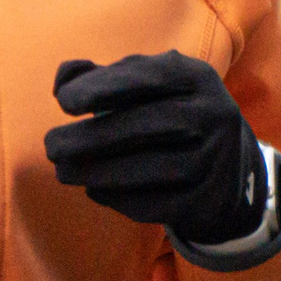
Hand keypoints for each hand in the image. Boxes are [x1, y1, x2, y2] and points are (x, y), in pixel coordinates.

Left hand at [46, 51, 265, 246]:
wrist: (229, 166)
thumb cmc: (168, 113)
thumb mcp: (145, 86)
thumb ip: (100, 76)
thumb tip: (62, 82)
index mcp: (196, 77)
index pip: (147, 76)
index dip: (103, 87)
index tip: (63, 102)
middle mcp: (213, 114)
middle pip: (145, 126)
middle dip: (90, 138)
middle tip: (51, 147)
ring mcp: (216, 160)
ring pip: (148, 169)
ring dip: (96, 173)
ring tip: (63, 171)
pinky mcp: (207, 200)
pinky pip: (154, 203)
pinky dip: (117, 198)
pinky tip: (94, 189)